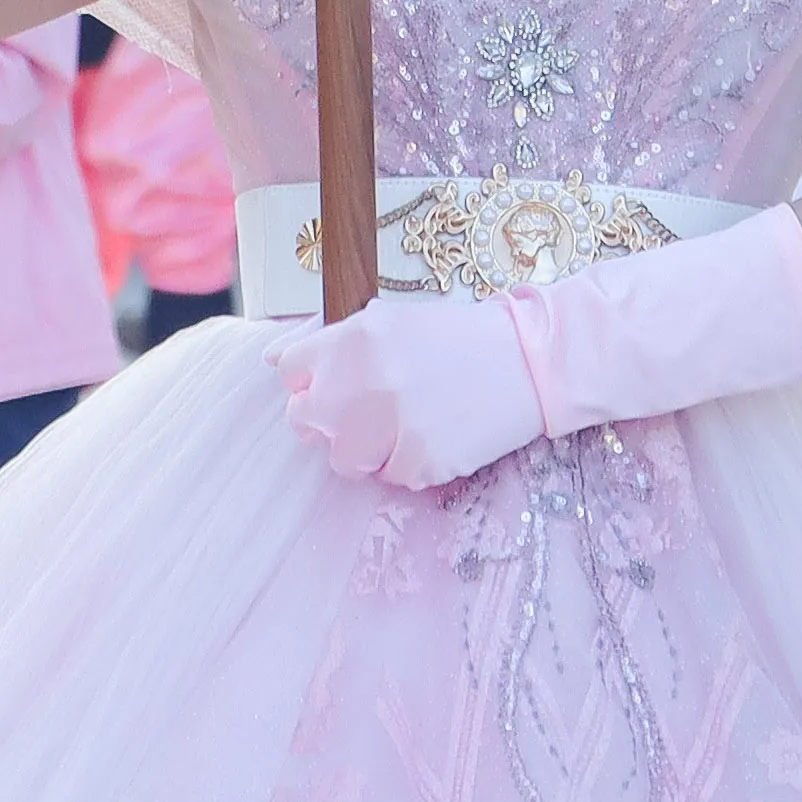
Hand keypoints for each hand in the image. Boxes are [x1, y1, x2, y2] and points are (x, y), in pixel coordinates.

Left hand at [279, 291, 547, 490]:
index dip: (313, 383)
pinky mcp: (421, 461)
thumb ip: (331, 342)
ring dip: (371, 450)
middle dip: (333, 422)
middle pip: (306, 422)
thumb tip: (271, 360)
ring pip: (345, 461)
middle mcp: (366, 379)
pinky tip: (438, 435)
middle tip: (373, 411)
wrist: (530, 361)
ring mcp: (393, 424)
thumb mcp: (392, 321)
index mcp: (355, 337)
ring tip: (412, 422)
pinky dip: (412, 466)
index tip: (338, 386)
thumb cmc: (456, 340)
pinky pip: (393, 479)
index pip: (292, 373)